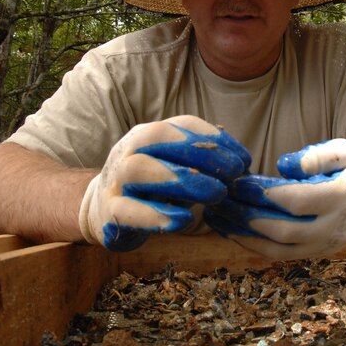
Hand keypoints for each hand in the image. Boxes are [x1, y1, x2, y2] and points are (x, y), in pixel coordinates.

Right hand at [79, 115, 250, 251]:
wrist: (101, 210)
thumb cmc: (151, 187)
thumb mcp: (177, 168)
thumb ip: (202, 162)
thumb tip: (241, 159)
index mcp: (148, 135)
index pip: (183, 124)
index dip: (215, 138)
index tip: (244, 158)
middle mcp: (129, 150)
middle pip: (159, 137)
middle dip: (202, 152)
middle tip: (235, 173)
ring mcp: (115, 180)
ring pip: (140, 169)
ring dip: (181, 178)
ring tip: (216, 193)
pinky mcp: (109, 212)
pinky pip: (129, 211)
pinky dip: (157, 215)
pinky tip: (184, 221)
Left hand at [204, 139, 345, 258]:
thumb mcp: (345, 150)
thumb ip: (317, 156)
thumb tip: (284, 166)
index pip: (301, 201)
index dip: (268, 196)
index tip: (241, 184)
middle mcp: (337, 226)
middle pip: (286, 232)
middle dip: (247, 218)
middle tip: (220, 201)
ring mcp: (327, 244)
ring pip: (280, 250)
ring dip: (245, 237)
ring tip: (217, 219)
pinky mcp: (316, 252)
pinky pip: (282, 256)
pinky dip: (254, 246)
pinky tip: (232, 231)